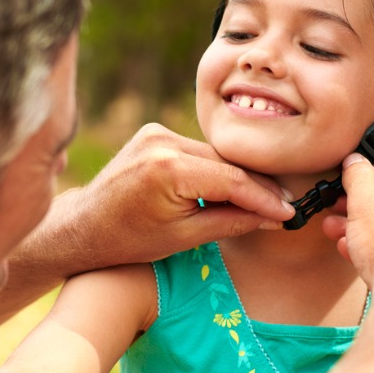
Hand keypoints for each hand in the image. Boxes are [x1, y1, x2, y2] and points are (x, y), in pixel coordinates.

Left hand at [65, 123, 294, 264]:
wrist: (84, 225)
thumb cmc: (129, 240)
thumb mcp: (184, 237)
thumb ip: (232, 222)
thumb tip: (274, 217)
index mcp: (168, 169)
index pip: (232, 180)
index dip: (264, 198)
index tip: (289, 213)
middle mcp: (162, 141)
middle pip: (226, 163)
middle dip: (256, 187)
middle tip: (283, 208)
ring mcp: (156, 132)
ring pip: (214, 155)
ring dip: (237, 177)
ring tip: (264, 201)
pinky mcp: (154, 133)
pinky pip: (197, 151)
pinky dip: (215, 169)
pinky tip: (231, 188)